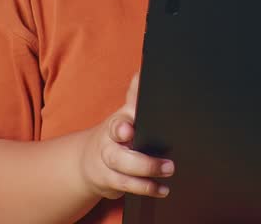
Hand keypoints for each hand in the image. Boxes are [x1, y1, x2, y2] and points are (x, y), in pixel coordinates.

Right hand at [77, 72, 173, 199]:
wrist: (90, 159)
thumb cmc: (117, 132)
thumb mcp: (126, 112)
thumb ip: (136, 94)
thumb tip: (143, 70)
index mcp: (116, 124)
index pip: (117, 124)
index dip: (122, 128)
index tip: (128, 130)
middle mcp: (110, 145)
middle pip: (120, 156)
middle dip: (143, 162)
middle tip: (169, 165)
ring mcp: (109, 165)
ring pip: (124, 175)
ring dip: (147, 177)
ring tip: (169, 173)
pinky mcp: (111, 181)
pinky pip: (128, 187)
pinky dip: (146, 188)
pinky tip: (163, 189)